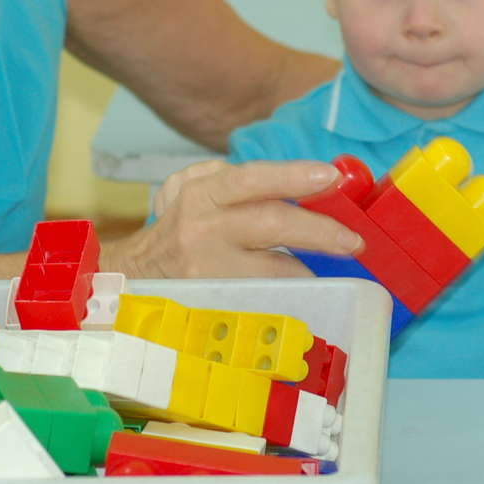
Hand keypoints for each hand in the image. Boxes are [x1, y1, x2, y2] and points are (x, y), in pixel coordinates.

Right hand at [108, 159, 360, 278]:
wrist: (129, 280)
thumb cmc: (174, 229)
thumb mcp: (185, 188)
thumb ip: (229, 178)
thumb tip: (295, 178)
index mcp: (202, 194)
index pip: (252, 179)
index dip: (292, 176)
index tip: (329, 176)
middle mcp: (203, 230)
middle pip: (272, 224)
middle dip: (320, 231)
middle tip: (354, 239)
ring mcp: (208, 273)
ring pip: (275, 270)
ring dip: (311, 270)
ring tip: (336, 269)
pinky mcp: (213, 307)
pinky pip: (264, 301)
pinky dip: (289, 297)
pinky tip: (306, 296)